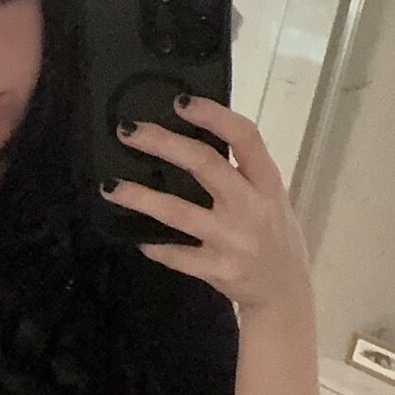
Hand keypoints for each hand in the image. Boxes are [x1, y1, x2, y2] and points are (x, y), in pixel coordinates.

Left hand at [99, 97, 313, 315]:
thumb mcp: (272, 198)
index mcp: (268, 183)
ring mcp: (233, 240)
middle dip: (162, 143)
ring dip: (140, 197)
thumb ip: (242, 173)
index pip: (245, 138)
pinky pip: (176, 254)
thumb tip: (191, 137)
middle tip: (127, 131)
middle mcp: (251, 207)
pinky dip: (154, 243)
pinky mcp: (217, 270)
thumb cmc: (276, 236)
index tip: (180, 101)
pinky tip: (135, 235)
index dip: (214, 115)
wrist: (285, 293)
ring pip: (179, 212)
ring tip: (110, 187)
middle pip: (204, 165)